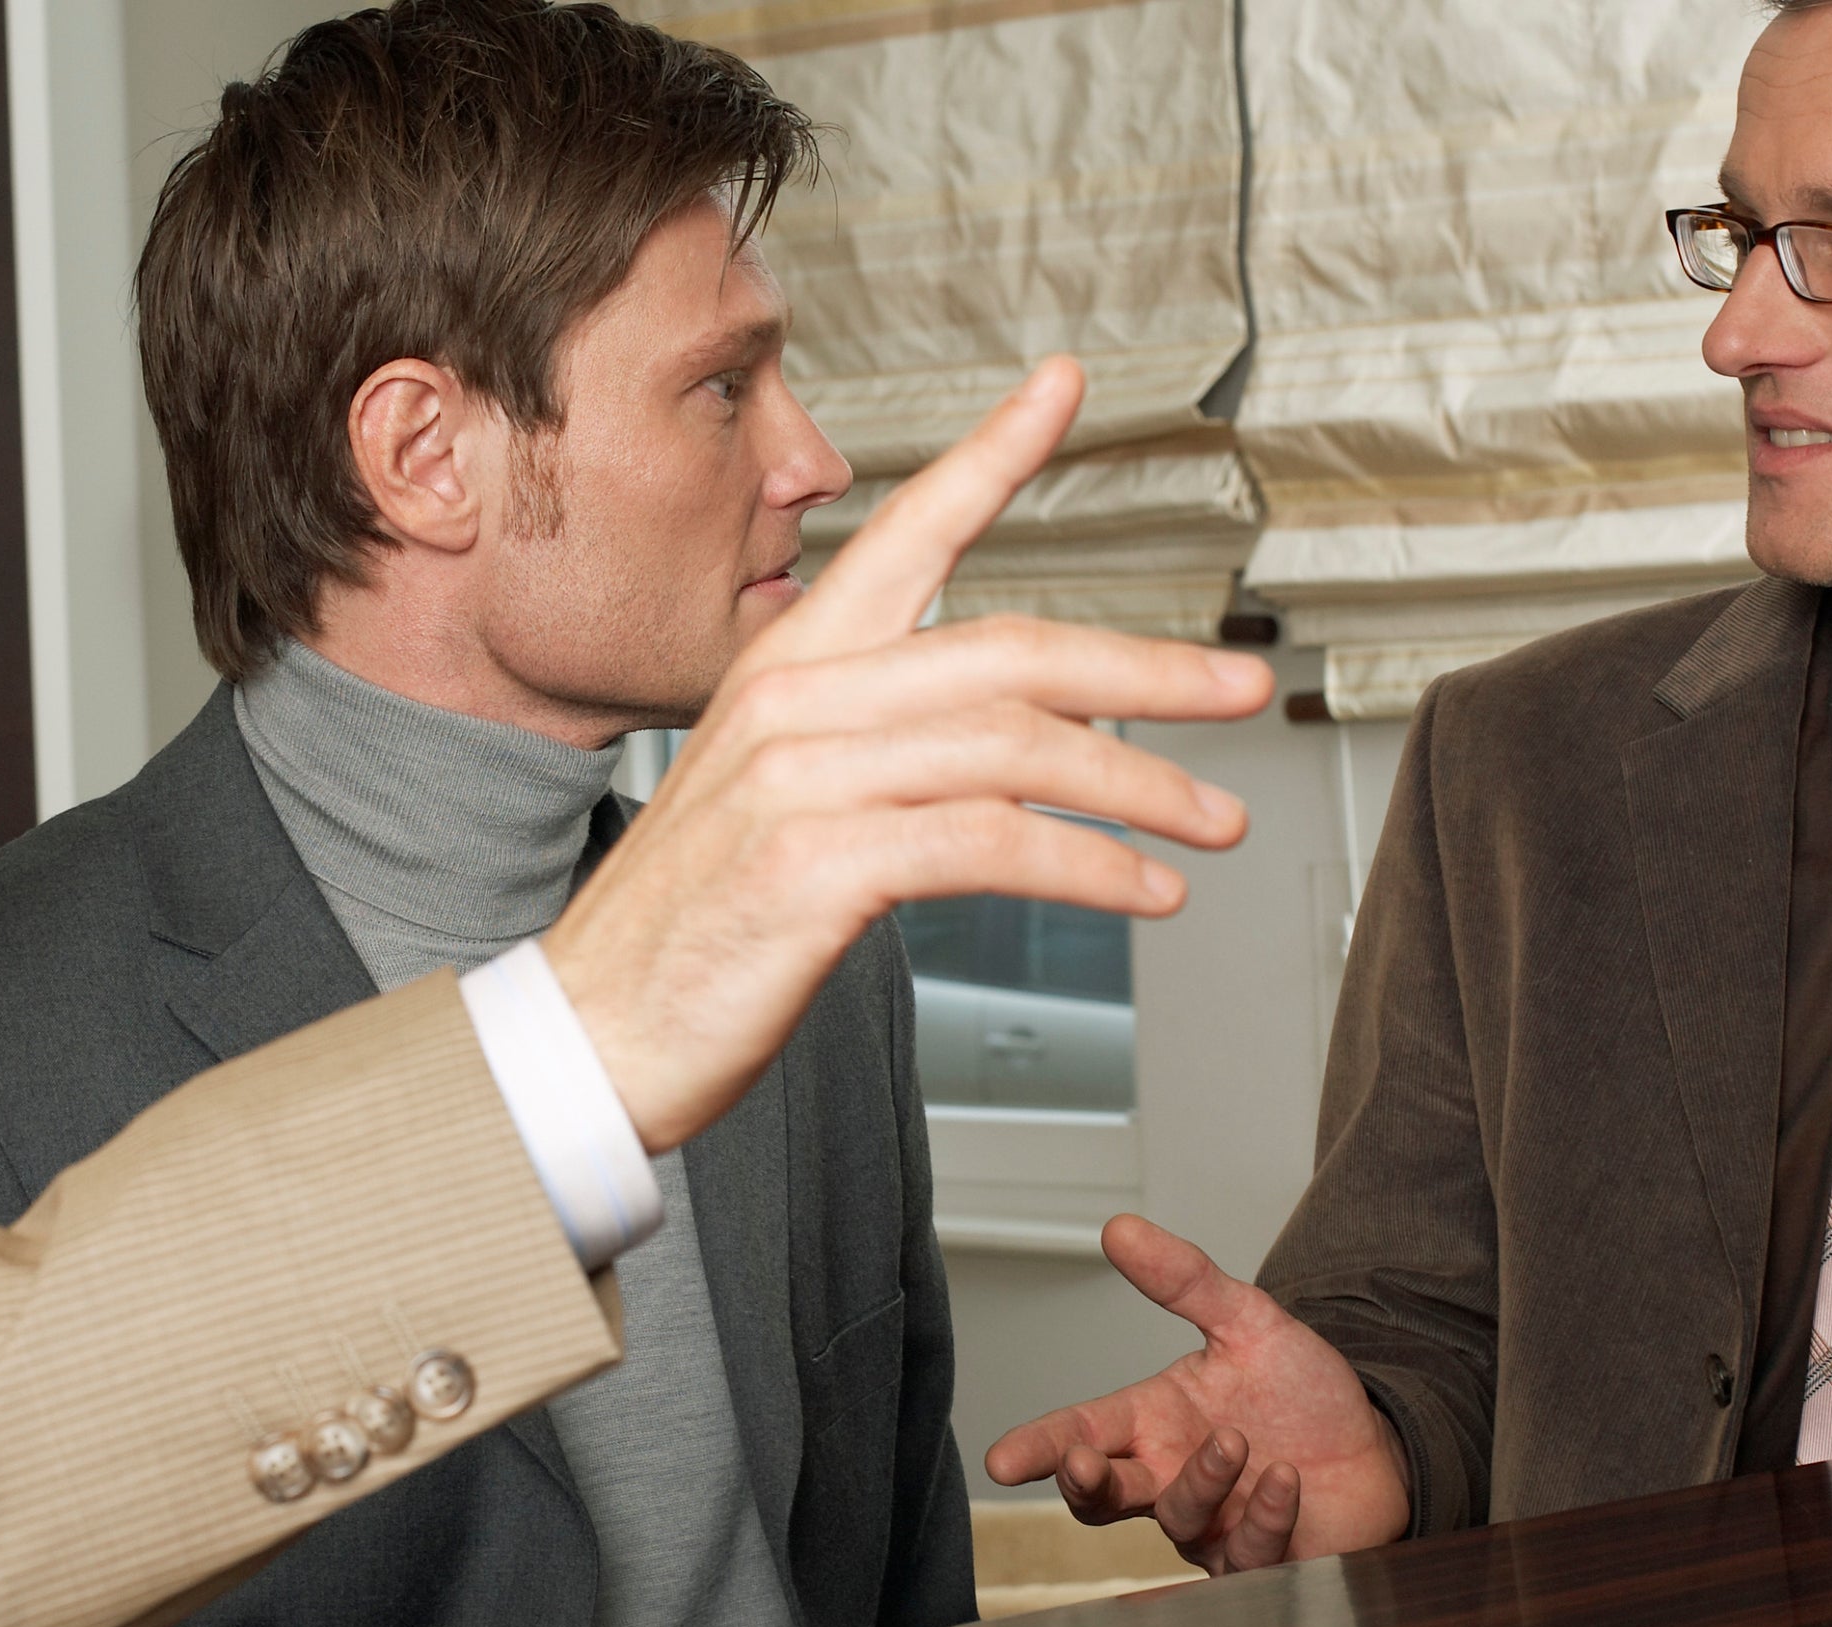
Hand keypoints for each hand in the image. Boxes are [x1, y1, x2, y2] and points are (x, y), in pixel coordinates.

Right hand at [543, 358, 1270, 1151]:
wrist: (594, 1032)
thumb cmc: (692, 932)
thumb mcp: (775, 804)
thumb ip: (872, 751)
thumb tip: (1007, 757)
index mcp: (786, 668)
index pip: (904, 533)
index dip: (990, 454)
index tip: (1062, 389)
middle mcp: (794, 701)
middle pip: (1006, 652)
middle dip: (1145, 670)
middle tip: (1237, 689)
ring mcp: (801, 779)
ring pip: (1015, 747)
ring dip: (1140, 789)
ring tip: (1212, 822)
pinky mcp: (817, 864)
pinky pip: (993, 843)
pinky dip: (1089, 869)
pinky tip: (1142, 892)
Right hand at [981, 1216, 1409, 1573]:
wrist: (1379, 1446)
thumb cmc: (1303, 1394)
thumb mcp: (1248, 1323)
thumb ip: (1184, 1279)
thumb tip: (1119, 1227)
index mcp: (1152, 1422)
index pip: (1080, 1434)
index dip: (1038, 1448)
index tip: (1002, 1462)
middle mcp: (1168, 1479)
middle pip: (1099, 1497)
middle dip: (1084, 1482)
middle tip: (1086, 1462)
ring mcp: (1210, 1527)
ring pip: (1177, 1519)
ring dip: (1203, 1479)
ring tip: (1239, 1442)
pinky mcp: (1259, 1563)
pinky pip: (1246, 1554)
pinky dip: (1262, 1516)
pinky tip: (1284, 1483)